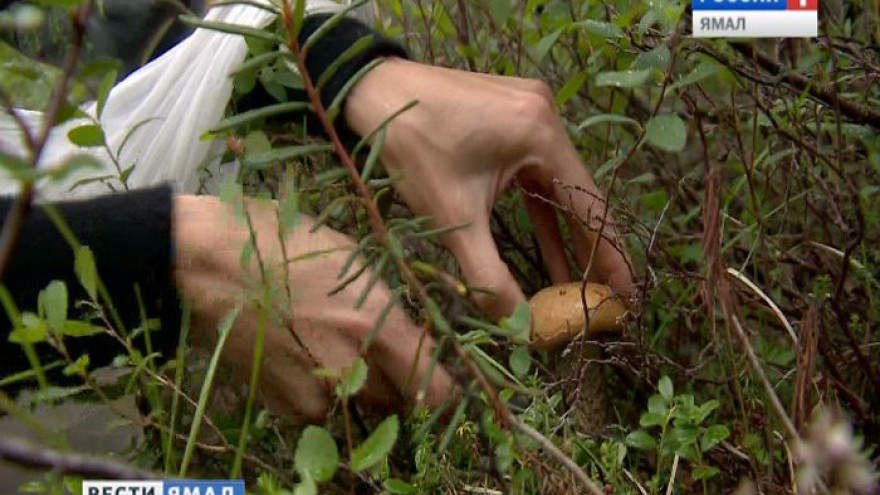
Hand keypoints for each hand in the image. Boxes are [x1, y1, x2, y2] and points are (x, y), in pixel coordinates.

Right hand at [171, 195, 454, 420]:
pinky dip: (316, 389)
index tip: (425, 368)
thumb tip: (410, 336)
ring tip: (322, 341)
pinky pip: (318, 408)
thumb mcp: (349, 257)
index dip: (435, 382)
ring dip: (352, 383)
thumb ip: (386, 305)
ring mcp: (313, 391)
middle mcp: (350, 366)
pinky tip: (296, 350)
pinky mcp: (281, 403)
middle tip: (369, 346)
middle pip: (397, 400)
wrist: (203, 263)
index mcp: (374, 322)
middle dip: (392, 378)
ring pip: (356, 403)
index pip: (435, 389)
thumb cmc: (280, 243)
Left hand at [344, 58, 633, 318]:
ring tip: (575, 283)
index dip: (608, 255)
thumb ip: (488, 277)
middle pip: (577, 195)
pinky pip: (535, 172)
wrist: (370, 91)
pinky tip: (547, 247)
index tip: (626, 294)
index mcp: (541, 133)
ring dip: (562, 234)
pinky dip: (538, 209)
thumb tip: (518, 329)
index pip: (588, 205)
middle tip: (605, 297)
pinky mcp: (512, 117)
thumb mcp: (452, 218)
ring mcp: (530, 113)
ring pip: (555, 186)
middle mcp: (546, 115)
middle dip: (588, 250)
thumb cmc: (410, 148)